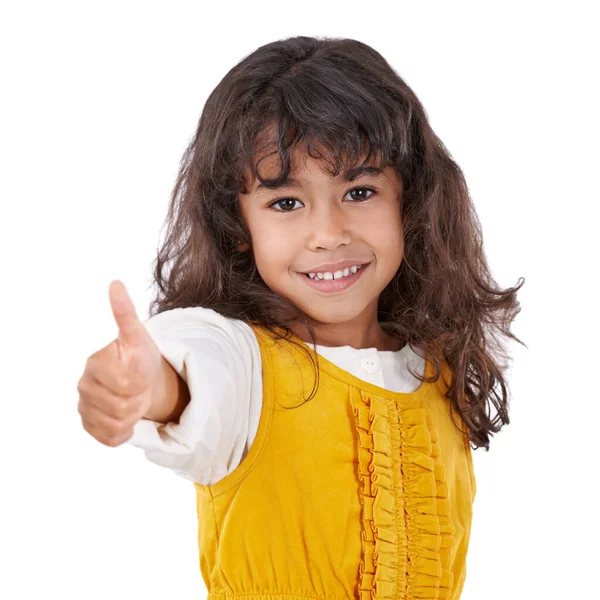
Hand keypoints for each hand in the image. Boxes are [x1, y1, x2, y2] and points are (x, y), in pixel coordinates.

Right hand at [77, 280, 163, 446]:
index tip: (142, 372)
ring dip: (135, 415)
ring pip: (117, 424)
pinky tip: (128, 419)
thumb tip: (115, 284)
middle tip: (141, 387)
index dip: (141, 382)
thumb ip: (126, 313)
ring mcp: (84, 406)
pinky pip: (110, 438)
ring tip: (135, 399)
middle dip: (139, 399)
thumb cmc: (140, 356)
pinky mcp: (89, 424)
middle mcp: (84, 385)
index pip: (124, 384)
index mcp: (95, 362)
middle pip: (122, 407)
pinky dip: (125, 433)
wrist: (142, 380)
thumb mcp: (139, 335)